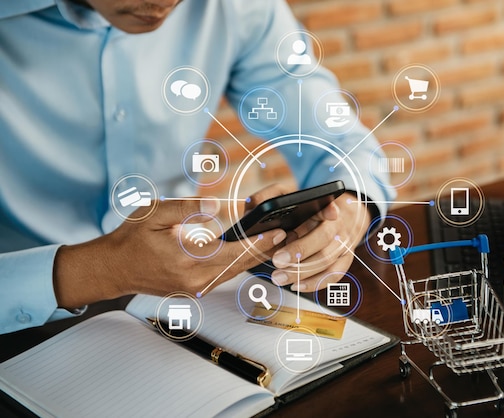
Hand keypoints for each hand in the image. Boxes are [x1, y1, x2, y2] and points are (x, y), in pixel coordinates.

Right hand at [53, 199, 286, 308]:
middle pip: (238, 266)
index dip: (257, 242)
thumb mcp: (155, 213)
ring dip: (252, 260)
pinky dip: (236, 266)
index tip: (276, 232)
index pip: (233, 252)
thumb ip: (187, 208)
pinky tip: (247, 254)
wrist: (111, 268)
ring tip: (271, 243)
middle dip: (262, 251)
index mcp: (186, 260)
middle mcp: (193, 281)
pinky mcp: (191, 292)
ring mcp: (192, 290)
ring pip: (232, 274)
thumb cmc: (130, 239)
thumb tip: (217, 206)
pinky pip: (221, 278)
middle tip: (283, 235)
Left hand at [250, 185, 370, 291]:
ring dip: (303, 272)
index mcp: (326, 207)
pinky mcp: (344, 261)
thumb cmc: (308, 211)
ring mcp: (344, 245)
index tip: (327, 215)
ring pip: (328, 261)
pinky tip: (297, 285)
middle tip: (277, 260)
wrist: (338, 220)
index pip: (329, 207)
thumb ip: (271, 196)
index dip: (327, 211)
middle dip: (301, 250)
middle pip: (324, 238)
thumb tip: (254, 203)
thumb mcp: (290, 197)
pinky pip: (333, 275)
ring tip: (279, 277)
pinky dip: (314, 283)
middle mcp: (338, 226)